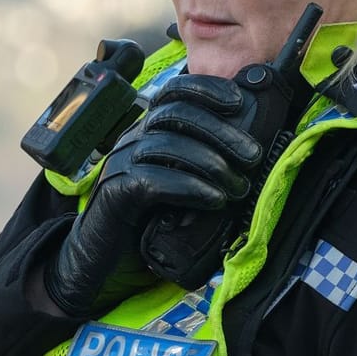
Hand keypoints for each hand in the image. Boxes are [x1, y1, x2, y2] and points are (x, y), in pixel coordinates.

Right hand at [44, 75, 261, 316]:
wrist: (103, 266)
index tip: (238, 103)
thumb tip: (248, 156)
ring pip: (166, 144)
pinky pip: (152, 180)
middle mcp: (131, 141)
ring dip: (210, 162)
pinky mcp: (115, 193)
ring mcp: (120, 165)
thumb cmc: (148, 226)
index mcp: (147, 132)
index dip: (205, 90)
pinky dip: (188, 187)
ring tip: (238, 186)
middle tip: (253, 156)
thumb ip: (201, 167)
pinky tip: (213, 199)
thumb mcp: (180, 188)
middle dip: (220, 130)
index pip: (172, 93)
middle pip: (175, 114)